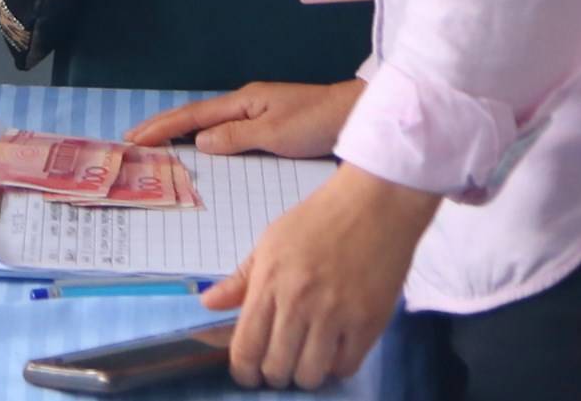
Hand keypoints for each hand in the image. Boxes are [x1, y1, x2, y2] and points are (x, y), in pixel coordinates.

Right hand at [128, 79, 362, 159]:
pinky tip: (201, 149)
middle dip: (164, 126)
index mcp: (243, 102)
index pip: (194, 116)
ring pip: (210, 124)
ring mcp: (257, 114)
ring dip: (182, 132)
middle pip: (196, 116)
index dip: (164, 127)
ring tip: (157, 143)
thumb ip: (236, 138)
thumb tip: (200, 143)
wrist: (355, 116)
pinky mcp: (270, 126)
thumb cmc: (317, 122)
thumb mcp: (276, 134)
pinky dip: (206, 138)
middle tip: (134, 139)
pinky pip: (227, 132)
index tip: (136, 137)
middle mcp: (245, 105)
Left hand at [204, 162, 438, 389]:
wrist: (373, 206)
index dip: (243, 371)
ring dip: (305, 374)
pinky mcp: (368, 323)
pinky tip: (333, 350)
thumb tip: (207, 304)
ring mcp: (336, 315)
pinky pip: (346, 367)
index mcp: (269, 282)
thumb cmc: (316, 220)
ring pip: (311, 375)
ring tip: (306, 358)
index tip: (247, 374)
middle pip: (277, 368)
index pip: (246, 347)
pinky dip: (336, 367)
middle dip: (273, 375)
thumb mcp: (270, 242)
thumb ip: (240, 279)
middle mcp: (299, 303)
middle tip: (278, 364)